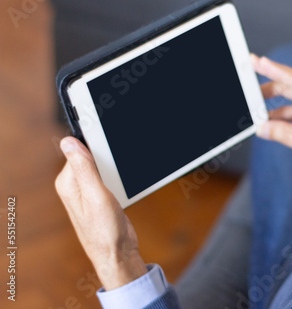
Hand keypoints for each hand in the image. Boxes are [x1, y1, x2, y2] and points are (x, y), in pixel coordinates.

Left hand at [55, 137, 147, 290]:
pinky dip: (115, 177)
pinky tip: (120, 187)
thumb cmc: (105, 230)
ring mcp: (86, 191)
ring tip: (117, 184)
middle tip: (116, 171)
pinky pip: (106, 177)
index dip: (95, 145)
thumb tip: (69, 142)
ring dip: (113, 169)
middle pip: (90, 157)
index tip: (109, 144)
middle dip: (106, 158)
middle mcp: (74, 186)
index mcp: (68, 183)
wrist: (117, 252)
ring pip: (100, 166)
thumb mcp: (96, 195)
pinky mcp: (98, 196)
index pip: (78, 150)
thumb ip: (83, 168)